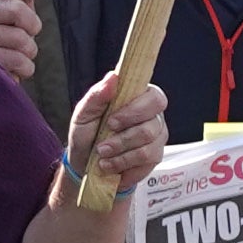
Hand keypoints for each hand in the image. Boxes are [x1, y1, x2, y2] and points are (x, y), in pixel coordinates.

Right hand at [0, 0, 37, 79]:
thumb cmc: (3, 33)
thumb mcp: (14, 7)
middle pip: (18, 9)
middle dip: (33, 25)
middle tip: (26, 33)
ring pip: (21, 39)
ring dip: (28, 50)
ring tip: (17, 52)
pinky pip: (17, 60)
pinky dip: (24, 67)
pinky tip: (12, 66)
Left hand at [65, 71, 169, 198]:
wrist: (84, 161)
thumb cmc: (87, 132)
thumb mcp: (84, 113)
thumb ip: (97, 95)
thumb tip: (113, 77)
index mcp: (139, 99)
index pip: (155, 97)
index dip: (136, 110)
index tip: (112, 121)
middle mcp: (154, 117)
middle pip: (152, 125)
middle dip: (124, 138)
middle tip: (102, 145)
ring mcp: (158, 138)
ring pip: (148, 147)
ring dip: (120, 154)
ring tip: (102, 155)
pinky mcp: (156, 157)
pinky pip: (146, 163)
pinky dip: (123, 165)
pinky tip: (110, 165)